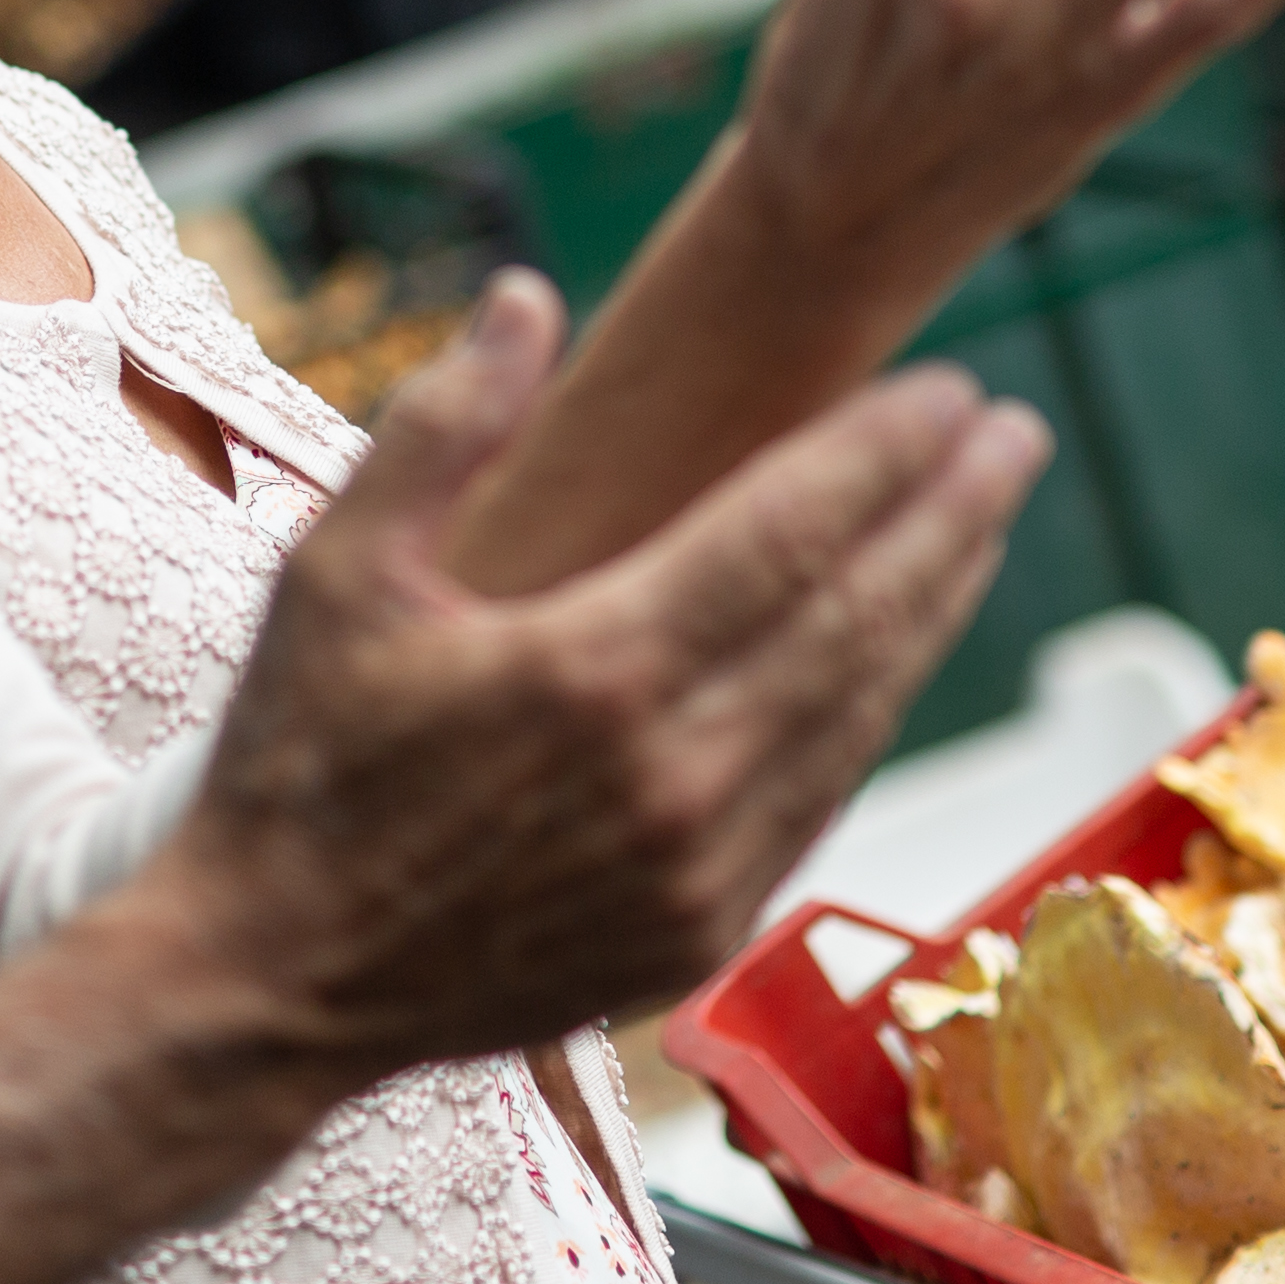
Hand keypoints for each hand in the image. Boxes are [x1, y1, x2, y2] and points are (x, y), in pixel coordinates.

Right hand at [163, 273, 1046, 1069]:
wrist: (270, 987)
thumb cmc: (296, 765)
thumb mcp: (332, 573)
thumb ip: (439, 428)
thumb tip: (527, 296)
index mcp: (593, 671)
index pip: (790, 534)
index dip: (883, 453)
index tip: (951, 390)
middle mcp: (672, 777)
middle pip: (860, 617)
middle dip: (952, 514)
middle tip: (1014, 434)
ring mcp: (698, 871)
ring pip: (860, 714)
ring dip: (933, 610)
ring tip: (980, 525)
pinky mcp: (698, 938)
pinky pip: (822, 801)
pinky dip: (870, 714)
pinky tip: (893, 655)